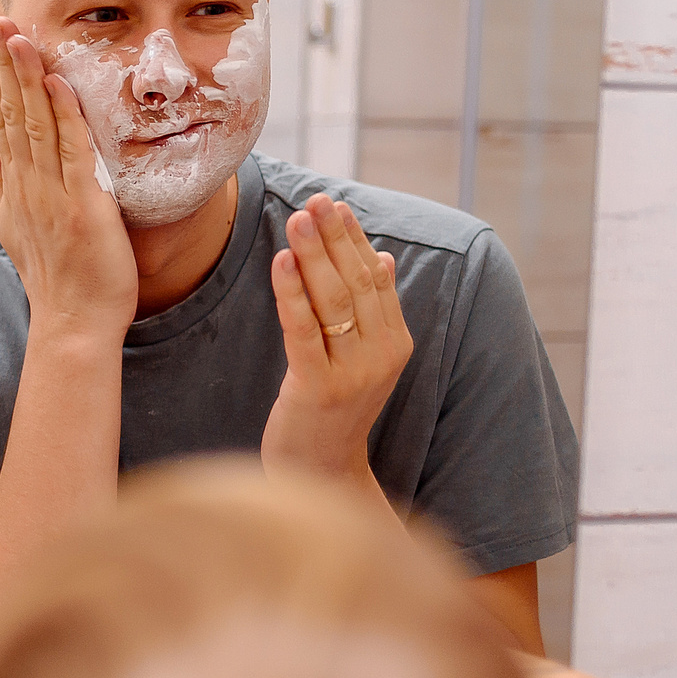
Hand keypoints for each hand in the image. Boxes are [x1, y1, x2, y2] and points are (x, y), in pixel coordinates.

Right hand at [0, 17, 137, 342]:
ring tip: (16, 32)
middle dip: (0, 61)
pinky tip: (58, 82)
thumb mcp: (16, 222)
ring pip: (35, 123)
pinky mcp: (81, 206)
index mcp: (14, 185)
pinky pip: (71, 152)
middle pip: (10, 111)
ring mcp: (51, 194)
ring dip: (26, 76)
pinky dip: (64, 116)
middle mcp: (26, 184)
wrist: (73, 324)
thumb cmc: (55, 277)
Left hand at [263, 194, 414, 476]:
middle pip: (356, 283)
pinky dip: (292, 293)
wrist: (322, 477)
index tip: (334, 203)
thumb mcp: (362, 361)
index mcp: (396, 344)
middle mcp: (381, 356)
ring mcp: (353, 374)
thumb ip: (373, 311)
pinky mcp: (318, 388)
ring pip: (333, 301)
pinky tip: (280, 262)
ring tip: (297, 218)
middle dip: (333, 238)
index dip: (354, 239)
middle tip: (315, 200)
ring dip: (314, 255)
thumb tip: (383, 256)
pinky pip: (304, 330)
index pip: (376, 278)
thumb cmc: (333, 413)